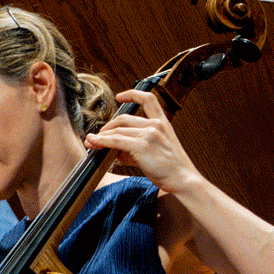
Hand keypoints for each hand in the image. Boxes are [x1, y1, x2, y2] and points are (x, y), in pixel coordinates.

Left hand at [84, 88, 200, 192]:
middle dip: (107, 127)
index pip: (148, 100)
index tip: (119, 96)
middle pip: (124, 119)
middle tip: (96, 137)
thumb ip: (135, 148)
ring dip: (101, 136)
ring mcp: (149, 133)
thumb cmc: (169, 169)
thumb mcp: (154, 152)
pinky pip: (116, 140)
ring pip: (118, 131)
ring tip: (92, 143)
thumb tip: (115, 151)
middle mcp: (156, 124)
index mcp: (162, 123)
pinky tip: (95, 143)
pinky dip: (102, 141)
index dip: (132, 94)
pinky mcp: (142, 145)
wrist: (182, 179)